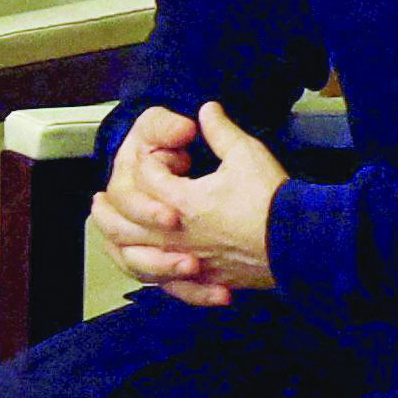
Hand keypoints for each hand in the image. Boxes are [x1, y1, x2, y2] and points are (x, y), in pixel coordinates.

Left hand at [104, 101, 287, 306]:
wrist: (300, 243)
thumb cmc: (272, 199)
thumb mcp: (246, 153)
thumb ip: (220, 130)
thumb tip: (206, 110)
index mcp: (182, 203)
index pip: (147, 179)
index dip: (153, 163)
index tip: (171, 157)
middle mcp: (176, 237)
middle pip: (125, 225)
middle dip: (110, 209)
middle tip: (98, 200)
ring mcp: (187, 262)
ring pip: (137, 260)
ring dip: (119, 246)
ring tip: (112, 240)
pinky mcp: (203, 280)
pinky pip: (167, 286)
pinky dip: (153, 278)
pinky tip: (150, 273)